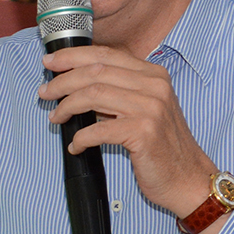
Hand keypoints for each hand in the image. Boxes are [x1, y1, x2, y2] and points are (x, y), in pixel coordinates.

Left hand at [39, 45, 216, 221]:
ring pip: (93, 95)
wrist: (188, 178)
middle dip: (63, 80)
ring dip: (66, 106)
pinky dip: (80, 138)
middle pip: (96, 71)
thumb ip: (119, 92)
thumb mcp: (145, 109)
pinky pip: (99, 130)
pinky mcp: (144, 133)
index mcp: (153, 74)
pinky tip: (75, 146)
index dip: (73, 56)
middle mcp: (154, 86)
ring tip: (55, 118)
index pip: (106, 54)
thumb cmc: (162, 147)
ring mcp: (151, 108)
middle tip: (45, 92)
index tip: (51, 61)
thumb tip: (77, 84)